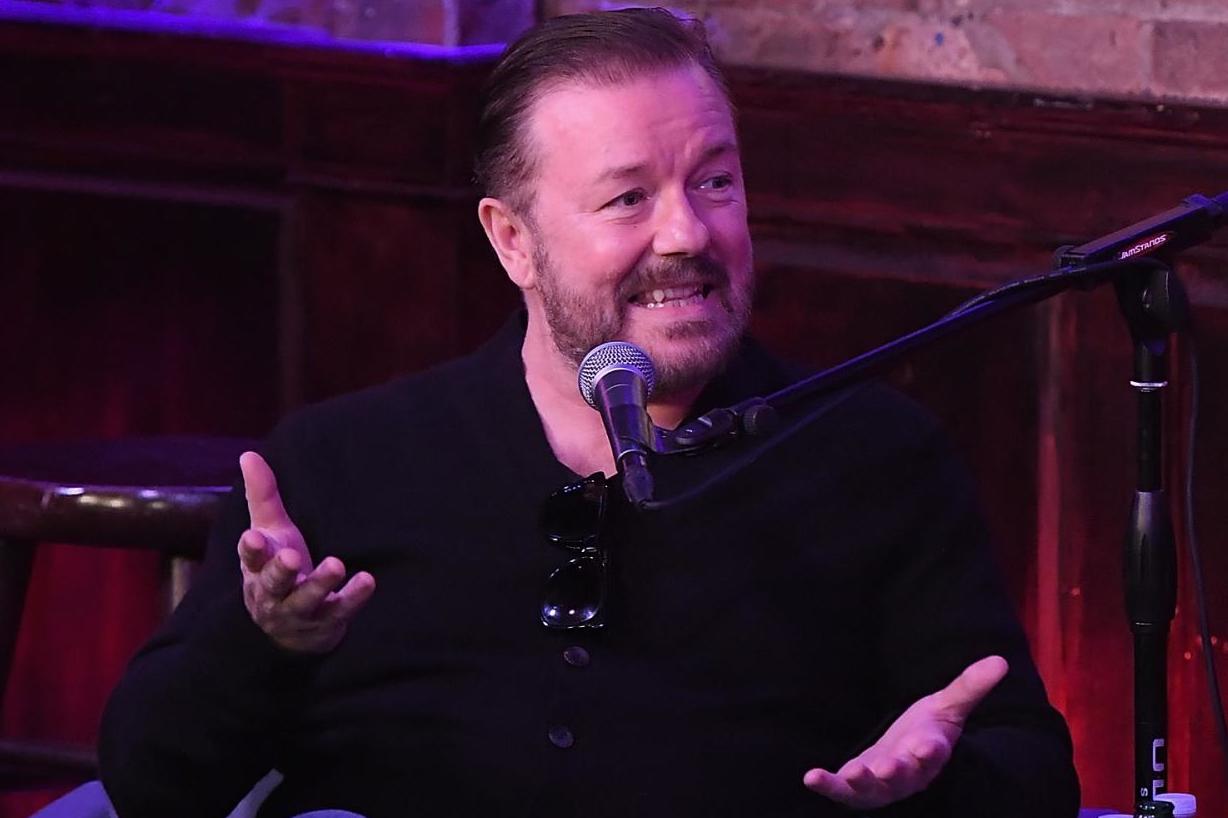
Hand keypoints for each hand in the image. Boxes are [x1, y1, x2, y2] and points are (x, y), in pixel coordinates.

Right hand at [237, 451, 375, 652]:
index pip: (250, 559)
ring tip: (336, 564)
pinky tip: (367, 580)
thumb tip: (248, 453)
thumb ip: (262, 495)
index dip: (251, 550)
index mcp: (258, 569)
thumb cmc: (278, 569)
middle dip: (279, 571)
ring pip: (306, 600)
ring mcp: (300, 611)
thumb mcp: (271, 531)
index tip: (253, 536)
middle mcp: (274, 594)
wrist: (291, 630)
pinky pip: (340, 611)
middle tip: (291, 557)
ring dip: (319, 584)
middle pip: (273, 584)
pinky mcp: (327, 622)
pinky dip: (353, 597)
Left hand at [803, 655, 1007, 808]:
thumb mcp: (946, 705)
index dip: (931, 752)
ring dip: (860, 784)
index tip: (928, 748)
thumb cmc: (927, 730)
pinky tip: (811, 777)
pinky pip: (842, 790)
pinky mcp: (856, 785)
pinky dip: (828, 785)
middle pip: (903, 777)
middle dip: (894, 773)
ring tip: (848, 775)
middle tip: (883, 768)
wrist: (905, 754)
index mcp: (930, 750)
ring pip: (873, 790)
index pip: (934, 753)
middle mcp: (907, 772)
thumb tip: (1001, 661)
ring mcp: (881, 783)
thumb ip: (969, 686)